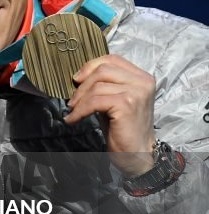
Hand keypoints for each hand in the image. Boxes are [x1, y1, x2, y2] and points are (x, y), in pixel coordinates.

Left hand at [64, 54, 155, 176]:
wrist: (136, 154)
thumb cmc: (122, 127)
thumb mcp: (114, 99)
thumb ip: (104, 84)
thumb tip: (78, 76)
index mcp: (141, 77)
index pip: (112, 59)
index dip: (90, 67)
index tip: (76, 80)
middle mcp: (143, 82)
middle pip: (102, 69)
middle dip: (82, 85)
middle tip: (72, 101)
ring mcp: (136, 92)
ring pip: (96, 86)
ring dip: (79, 100)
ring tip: (73, 112)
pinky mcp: (127, 105)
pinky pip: (94, 101)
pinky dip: (80, 111)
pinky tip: (73, 120)